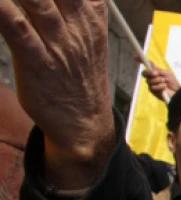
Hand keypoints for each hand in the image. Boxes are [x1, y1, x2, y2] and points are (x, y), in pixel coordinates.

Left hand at [0, 0, 114, 190]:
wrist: (84, 123)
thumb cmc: (76, 76)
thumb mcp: (86, 33)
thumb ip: (75, 6)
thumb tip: (61, 2)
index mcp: (90, 13)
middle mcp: (76, 23)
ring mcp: (57, 42)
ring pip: (36, 0)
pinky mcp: (36, 61)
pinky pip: (17, 28)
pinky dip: (4, 10)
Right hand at [138, 57, 180, 101]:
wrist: (178, 92)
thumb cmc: (173, 82)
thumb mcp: (167, 73)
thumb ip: (158, 70)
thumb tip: (151, 68)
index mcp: (155, 71)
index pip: (147, 65)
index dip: (141, 60)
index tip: (135, 57)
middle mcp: (151, 77)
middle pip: (144, 73)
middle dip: (149, 72)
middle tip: (156, 73)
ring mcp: (151, 84)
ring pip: (149, 81)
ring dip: (158, 80)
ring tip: (165, 82)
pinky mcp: (153, 91)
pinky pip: (152, 87)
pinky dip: (159, 86)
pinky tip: (164, 87)